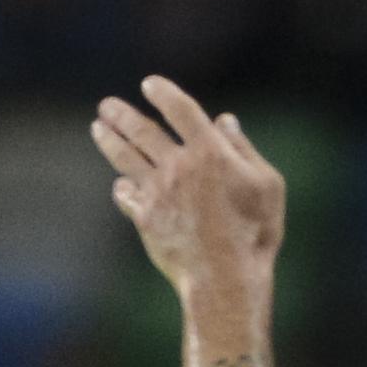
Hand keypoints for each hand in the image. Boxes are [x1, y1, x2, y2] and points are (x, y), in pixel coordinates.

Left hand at [93, 77, 284, 297]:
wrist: (227, 281)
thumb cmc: (255, 235)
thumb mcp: (267, 187)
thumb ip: (245, 150)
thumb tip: (225, 121)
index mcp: (211, 152)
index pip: (179, 109)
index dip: (162, 92)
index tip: (149, 85)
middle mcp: (178, 166)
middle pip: (142, 129)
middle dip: (121, 114)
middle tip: (107, 106)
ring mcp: (157, 191)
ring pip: (125, 156)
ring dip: (109, 138)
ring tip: (98, 127)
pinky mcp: (146, 218)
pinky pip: (126, 195)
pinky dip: (122, 188)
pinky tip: (121, 185)